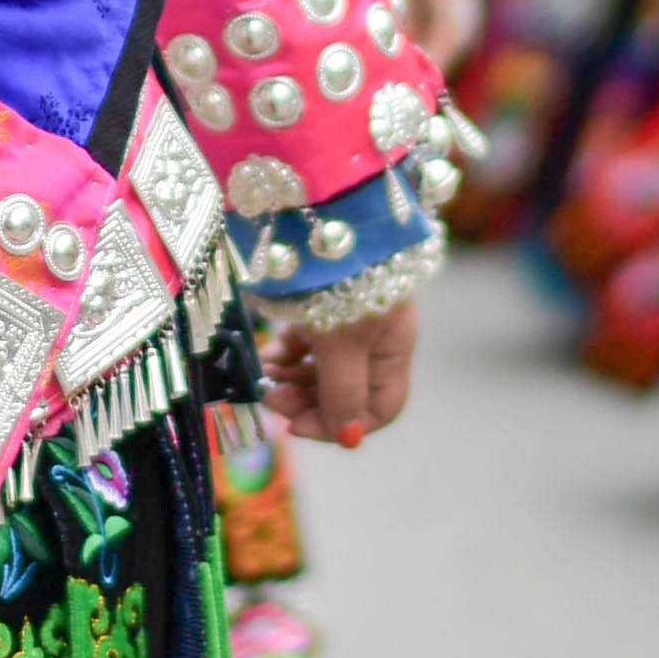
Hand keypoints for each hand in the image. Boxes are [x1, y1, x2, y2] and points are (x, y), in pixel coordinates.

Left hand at [264, 296, 419, 448]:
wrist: (322, 218)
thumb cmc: (342, 286)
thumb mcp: (342, 344)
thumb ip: (344, 392)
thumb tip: (349, 439)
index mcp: (392, 353)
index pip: (377, 410)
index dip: (337, 425)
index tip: (295, 425)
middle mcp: (374, 343)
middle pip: (342, 393)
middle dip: (304, 401)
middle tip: (271, 397)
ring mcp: (347, 325)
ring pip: (320, 371)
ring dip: (291, 381)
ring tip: (266, 376)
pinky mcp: (320, 306)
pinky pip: (304, 345)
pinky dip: (285, 356)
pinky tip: (268, 357)